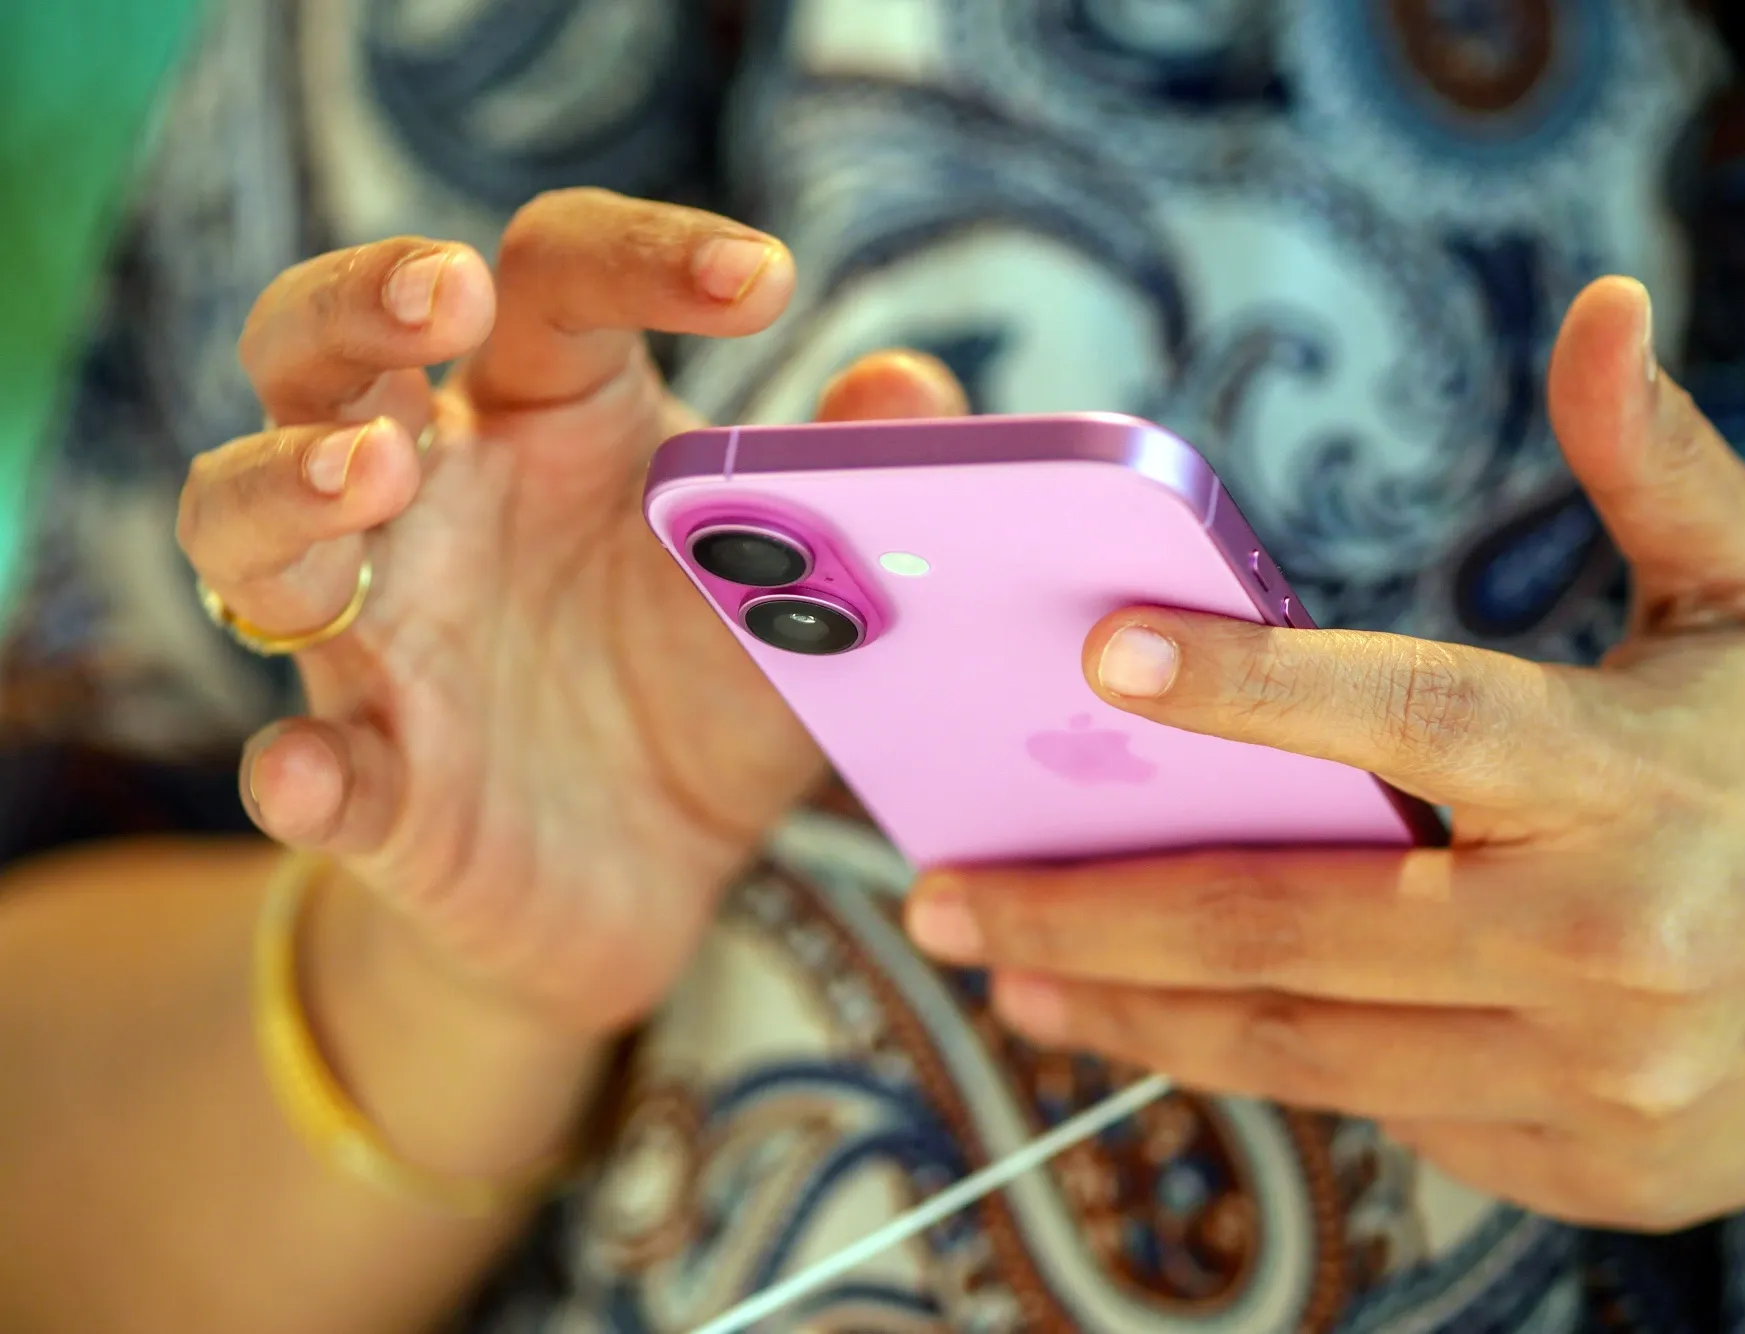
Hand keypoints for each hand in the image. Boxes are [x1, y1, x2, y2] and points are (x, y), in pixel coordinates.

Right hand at [179, 189, 964, 1034]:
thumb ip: (853, 493)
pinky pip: (301, 766)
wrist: (652, 880)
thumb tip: (909, 388)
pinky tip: (319, 772)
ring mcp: (379, 639)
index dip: (643, 255)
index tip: (763, 279)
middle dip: (359, 300)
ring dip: (287, 488)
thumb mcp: (809, 592)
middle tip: (448, 290)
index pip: (556, 286)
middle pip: (326, 352)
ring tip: (372, 474)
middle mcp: (437, 502)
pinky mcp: (369, 782)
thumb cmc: (715, 692)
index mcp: (554, 426)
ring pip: (243, 524)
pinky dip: (297, 770)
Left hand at [904, 278, 1744, 1230]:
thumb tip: (1598, 310)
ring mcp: (1595, 1082)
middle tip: (943, 896)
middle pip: (1291, 927)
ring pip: (1307, 1053)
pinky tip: (1190, 1020)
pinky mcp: (1590, 1173)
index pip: (1407, 715)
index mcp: (1633, 770)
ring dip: (1140, 1016)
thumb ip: (1658, 464)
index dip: (1245, 685)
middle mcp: (1606, 938)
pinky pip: (1388, 1114)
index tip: (1096, 657)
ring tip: (1015, 974)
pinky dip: (1280, 1061)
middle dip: (1092, 916)